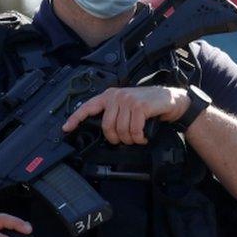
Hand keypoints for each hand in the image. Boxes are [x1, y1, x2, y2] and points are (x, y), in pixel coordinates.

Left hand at [62, 86, 188, 144]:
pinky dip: (139, 138)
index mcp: (110, 96)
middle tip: (125, 140)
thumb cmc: (148, 106)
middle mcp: (117, 96)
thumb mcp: (127, 106)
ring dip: (130, 139)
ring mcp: (128, 100)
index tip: (66, 128)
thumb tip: (104, 131)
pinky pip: (134, 130)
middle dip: (116, 138)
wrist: (170, 100)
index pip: (87, 107)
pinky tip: (143, 137)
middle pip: (107, 126)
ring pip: (121, 130)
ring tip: (137, 137)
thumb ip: (113, 113)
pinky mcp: (140, 106)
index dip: (75, 118)